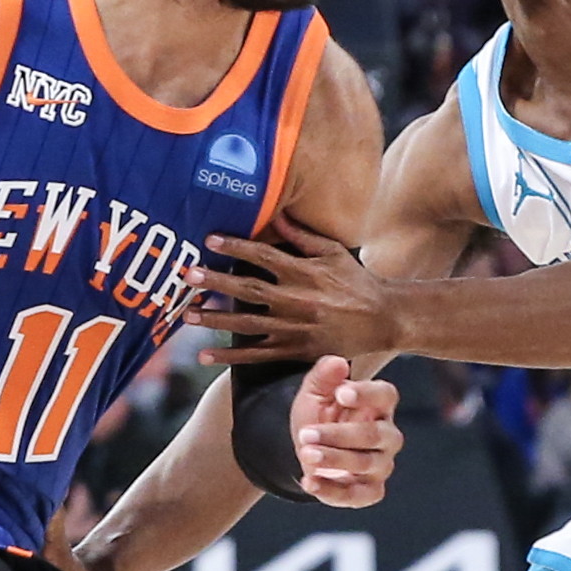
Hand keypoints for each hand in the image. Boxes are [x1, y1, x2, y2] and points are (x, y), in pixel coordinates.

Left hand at [190, 225, 399, 365]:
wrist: (383, 319)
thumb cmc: (357, 281)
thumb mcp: (333, 252)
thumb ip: (301, 235)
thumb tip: (274, 214)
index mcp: (304, 272)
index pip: (264, 256)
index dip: (236, 246)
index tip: (210, 238)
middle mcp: (297, 300)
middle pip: (248, 289)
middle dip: (216, 281)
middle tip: (188, 275)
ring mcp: (294, 328)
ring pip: (247, 324)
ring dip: (215, 319)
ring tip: (187, 314)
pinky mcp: (296, 351)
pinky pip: (258, 355)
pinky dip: (230, 357)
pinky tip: (205, 356)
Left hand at [290, 355, 401, 506]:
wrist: (308, 447)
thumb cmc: (320, 414)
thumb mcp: (314, 392)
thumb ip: (324, 375)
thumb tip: (338, 363)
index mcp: (379, 405)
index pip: (386, 395)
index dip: (367, 394)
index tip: (341, 394)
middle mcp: (387, 435)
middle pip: (376, 435)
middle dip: (340, 435)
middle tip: (307, 434)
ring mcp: (381, 464)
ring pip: (367, 464)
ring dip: (335, 459)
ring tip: (306, 454)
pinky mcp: (370, 490)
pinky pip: (359, 495)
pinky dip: (333, 492)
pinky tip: (310, 482)